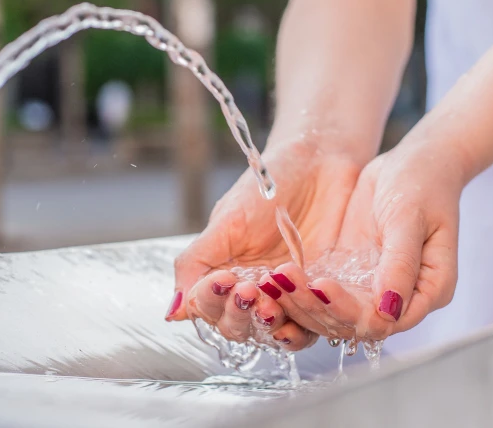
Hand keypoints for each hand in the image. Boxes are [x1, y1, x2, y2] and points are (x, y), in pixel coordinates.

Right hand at [168, 136, 362, 350]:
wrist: (319, 161)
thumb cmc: (269, 185)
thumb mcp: (227, 219)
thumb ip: (196, 263)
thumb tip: (172, 312)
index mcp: (223, 274)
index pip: (208, 307)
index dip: (212, 300)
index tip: (224, 279)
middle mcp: (252, 291)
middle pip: (237, 327)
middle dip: (239, 314)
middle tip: (249, 291)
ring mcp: (287, 295)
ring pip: (272, 331)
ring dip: (269, 324)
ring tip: (271, 304)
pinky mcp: (320, 295)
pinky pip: (312, 324)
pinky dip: (305, 325)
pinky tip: (302, 308)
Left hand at [273, 131, 464, 341]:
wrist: (414, 161)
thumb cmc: (422, 184)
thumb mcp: (410, 219)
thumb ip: (401, 264)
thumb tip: (389, 310)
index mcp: (429, 290)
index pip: (384, 321)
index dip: (348, 312)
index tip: (320, 286)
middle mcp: (399, 297)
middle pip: (351, 323)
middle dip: (314, 306)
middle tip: (282, 281)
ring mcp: (371, 287)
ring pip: (331, 312)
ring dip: (299, 302)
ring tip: (271, 281)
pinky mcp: (350, 273)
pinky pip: (321, 291)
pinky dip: (299, 288)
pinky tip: (273, 277)